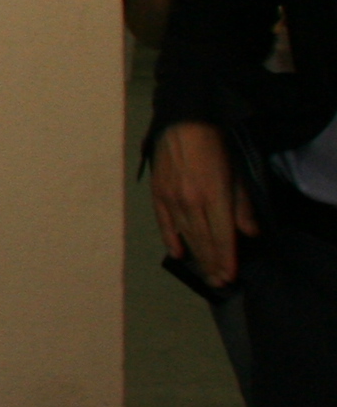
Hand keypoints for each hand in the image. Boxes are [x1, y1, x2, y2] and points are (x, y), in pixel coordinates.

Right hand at [151, 120, 257, 289]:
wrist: (183, 124)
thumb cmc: (215, 147)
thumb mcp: (237, 175)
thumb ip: (242, 206)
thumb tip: (249, 233)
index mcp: (213, 197)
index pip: (221, 237)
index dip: (226, 259)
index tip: (229, 276)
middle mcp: (191, 203)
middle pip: (203, 240)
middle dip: (212, 263)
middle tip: (218, 281)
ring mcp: (172, 199)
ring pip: (186, 235)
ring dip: (196, 256)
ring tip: (204, 272)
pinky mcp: (158, 194)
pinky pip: (164, 223)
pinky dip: (171, 239)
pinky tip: (178, 254)